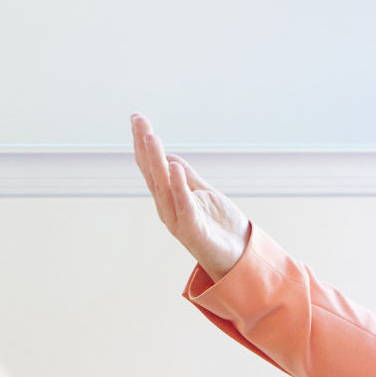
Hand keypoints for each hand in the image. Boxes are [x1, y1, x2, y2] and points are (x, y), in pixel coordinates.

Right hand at [129, 113, 249, 279]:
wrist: (238, 258)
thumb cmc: (219, 226)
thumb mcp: (203, 193)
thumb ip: (186, 176)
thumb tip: (168, 156)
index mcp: (169, 197)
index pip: (152, 166)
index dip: (143, 143)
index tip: (136, 118)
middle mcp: (168, 207)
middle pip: (152, 172)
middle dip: (144, 145)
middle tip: (137, 119)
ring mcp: (178, 219)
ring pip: (163, 185)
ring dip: (156, 160)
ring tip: (150, 136)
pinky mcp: (193, 230)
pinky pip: (184, 205)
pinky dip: (178, 186)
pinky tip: (173, 167)